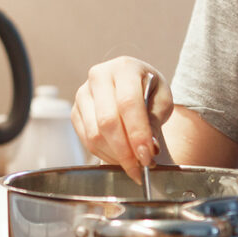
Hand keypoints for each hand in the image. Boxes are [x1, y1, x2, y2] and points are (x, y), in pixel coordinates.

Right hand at [73, 56, 169, 182]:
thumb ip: (156, 121)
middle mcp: (99, 76)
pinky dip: (104, 154)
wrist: (132, 84)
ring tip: (132, 165)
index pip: (128, 103)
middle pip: (108, 121)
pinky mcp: (75, 111)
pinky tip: (119, 158)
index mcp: (124, 68)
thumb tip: (149, 147)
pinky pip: (87, 140)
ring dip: (115, 156)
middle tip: (140, 169)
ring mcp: (83, 93)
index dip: (137, 133)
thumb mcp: (162, 100)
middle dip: (125, 151)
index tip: (147, 156)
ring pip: (95, 134)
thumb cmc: (150, 91)